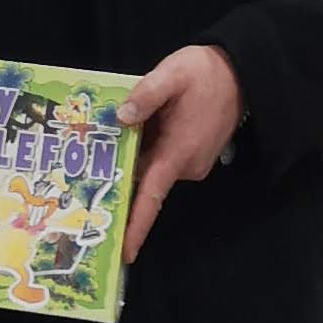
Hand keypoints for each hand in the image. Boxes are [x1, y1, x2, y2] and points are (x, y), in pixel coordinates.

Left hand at [118, 43, 244, 257]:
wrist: (240, 72)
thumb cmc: (205, 73)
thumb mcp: (172, 74)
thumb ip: (145, 95)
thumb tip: (121, 118)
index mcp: (178, 153)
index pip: (152, 197)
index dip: (136, 225)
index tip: (124, 251)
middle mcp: (186, 166)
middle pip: (145, 182)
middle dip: (117, 182)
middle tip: (82, 178)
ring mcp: (191, 162)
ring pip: (152, 168)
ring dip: (132, 159)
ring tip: (100, 145)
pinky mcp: (193, 154)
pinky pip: (162, 159)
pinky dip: (146, 151)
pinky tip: (130, 134)